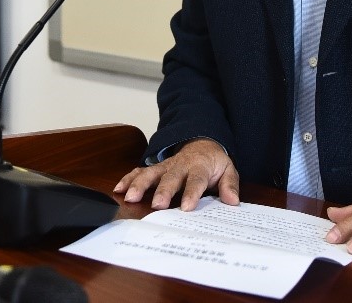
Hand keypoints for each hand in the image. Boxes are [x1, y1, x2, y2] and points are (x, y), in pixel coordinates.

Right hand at [113, 139, 240, 210]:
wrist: (201, 143)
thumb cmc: (213, 162)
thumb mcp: (228, 170)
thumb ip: (229, 185)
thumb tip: (232, 201)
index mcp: (200, 166)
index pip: (196, 180)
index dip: (191, 193)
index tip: (186, 208)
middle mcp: (180, 165)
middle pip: (170, 178)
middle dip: (163, 191)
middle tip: (157, 205)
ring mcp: (165, 166)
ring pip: (151, 173)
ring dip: (139, 184)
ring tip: (130, 197)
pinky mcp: (156, 168)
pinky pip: (140, 171)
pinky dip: (129, 179)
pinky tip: (119, 189)